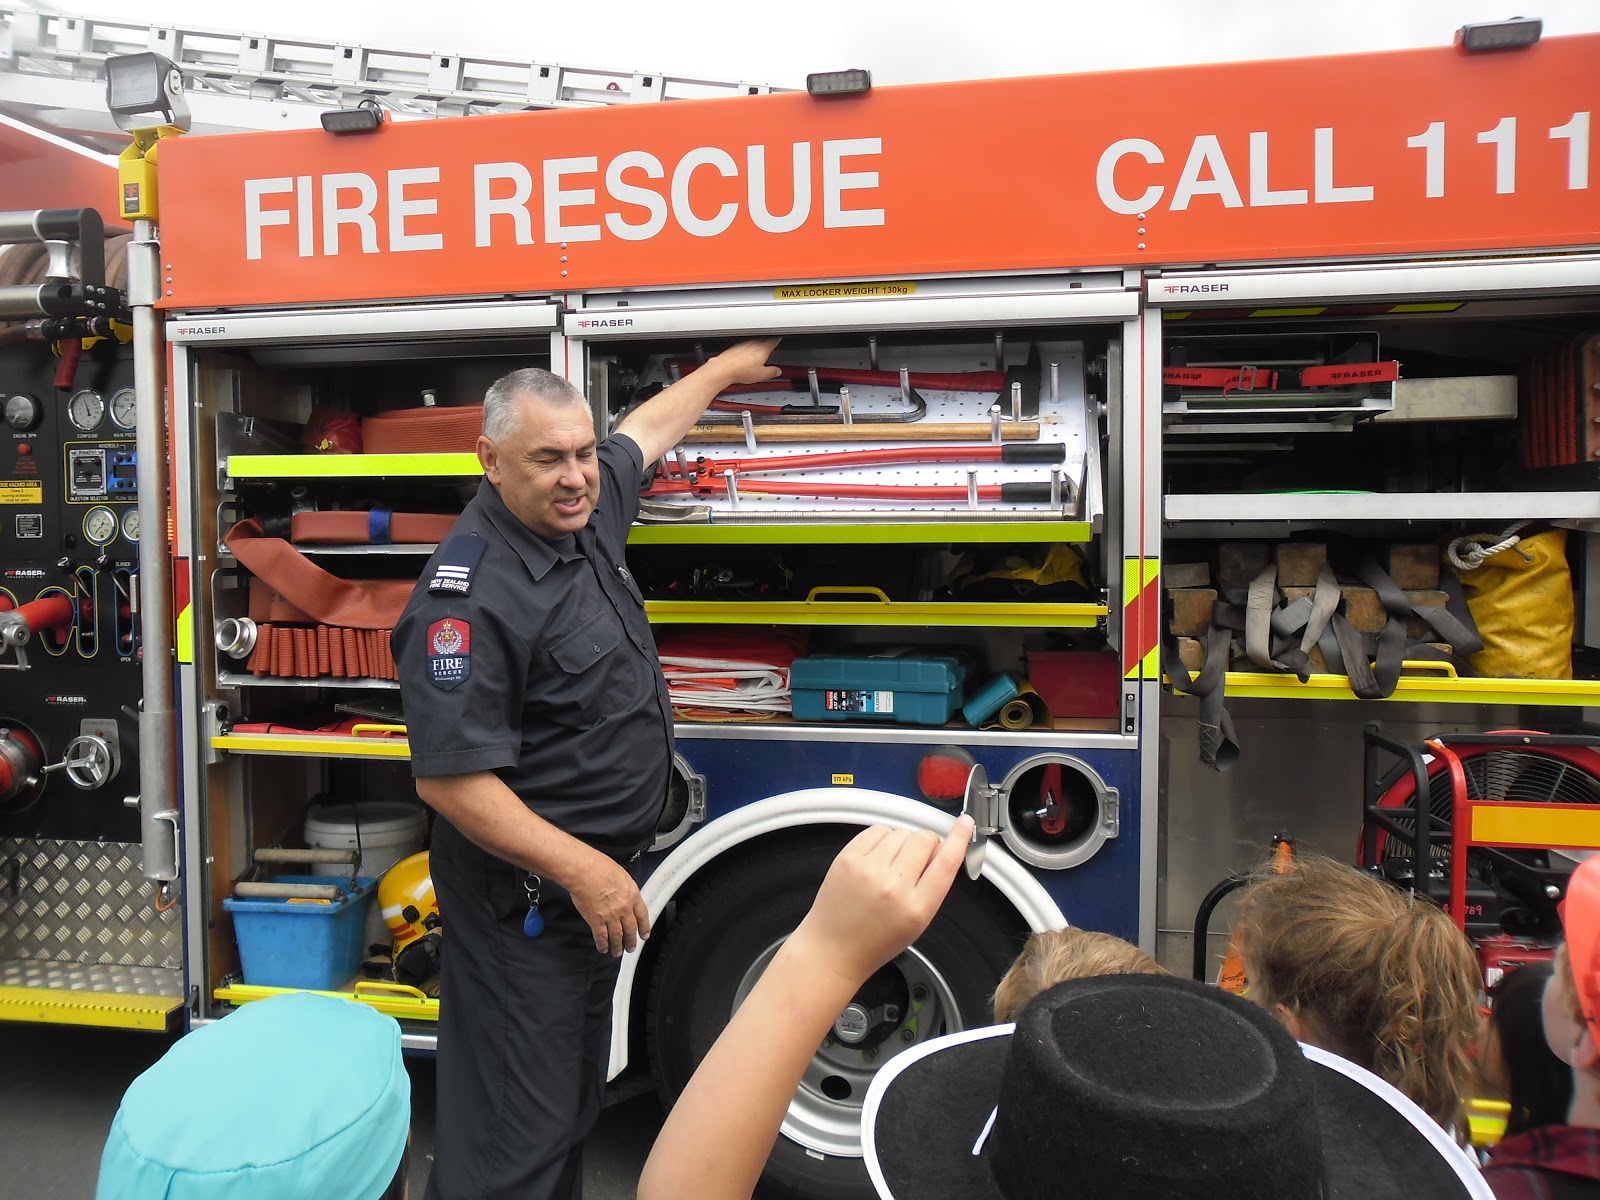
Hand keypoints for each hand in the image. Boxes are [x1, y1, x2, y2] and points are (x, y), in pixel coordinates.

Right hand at [567, 848, 650, 955]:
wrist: (584, 871)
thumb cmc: (599, 867)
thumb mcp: (621, 874)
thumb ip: (625, 888)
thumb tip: (625, 893)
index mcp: (632, 895)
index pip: (642, 915)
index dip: (644, 927)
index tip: (644, 934)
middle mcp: (624, 908)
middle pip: (630, 929)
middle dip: (631, 941)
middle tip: (631, 947)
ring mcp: (611, 916)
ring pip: (617, 936)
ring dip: (618, 946)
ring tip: (617, 952)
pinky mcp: (596, 921)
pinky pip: (602, 937)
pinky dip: (603, 944)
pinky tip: (603, 948)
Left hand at [707, 337, 782, 387]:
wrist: (723, 369)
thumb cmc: (741, 370)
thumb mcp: (762, 375)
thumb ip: (772, 372)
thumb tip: (777, 371)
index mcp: (762, 349)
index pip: (773, 341)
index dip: (778, 339)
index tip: (780, 338)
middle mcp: (753, 344)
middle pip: (763, 341)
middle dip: (767, 344)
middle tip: (770, 348)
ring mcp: (743, 345)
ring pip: (753, 344)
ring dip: (756, 348)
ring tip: (756, 357)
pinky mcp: (735, 348)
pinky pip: (743, 347)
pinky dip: (746, 351)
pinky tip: (744, 360)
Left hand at [789, 817, 972, 986]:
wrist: (834, 948)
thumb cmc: (876, 939)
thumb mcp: (917, 922)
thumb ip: (932, 886)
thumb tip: (942, 849)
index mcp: (916, 908)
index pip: (946, 862)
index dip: (959, 838)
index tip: (965, 823)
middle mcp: (893, 886)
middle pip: (924, 839)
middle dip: (927, 844)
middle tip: (917, 859)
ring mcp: (868, 869)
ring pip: (901, 832)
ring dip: (903, 842)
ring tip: (892, 864)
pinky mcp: (848, 858)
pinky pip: (877, 830)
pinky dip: (883, 838)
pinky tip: (878, 856)